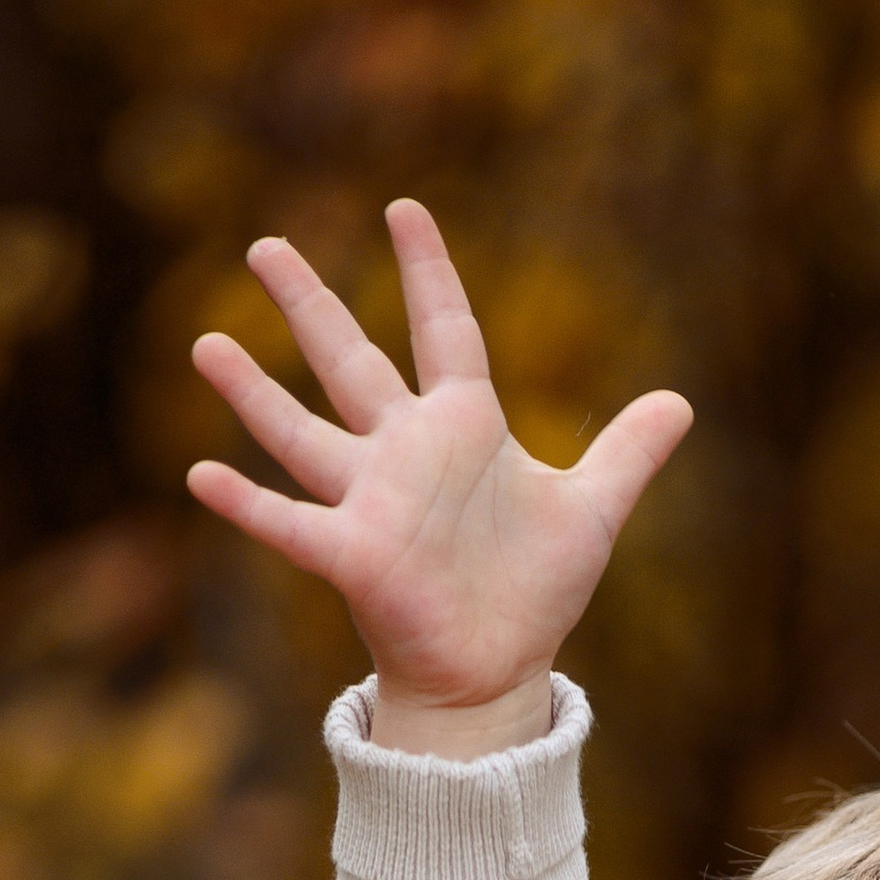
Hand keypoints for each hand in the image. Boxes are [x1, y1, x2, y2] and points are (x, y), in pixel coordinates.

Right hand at [187, 202, 691, 755]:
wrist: (498, 670)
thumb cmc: (533, 591)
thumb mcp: (592, 511)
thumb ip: (628, 453)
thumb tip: (681, 402)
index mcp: (463, 428)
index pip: (444, 330)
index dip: (429, 271)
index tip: (404, 208)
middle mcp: (405, 453)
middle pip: (351, 362)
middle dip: (310, 305)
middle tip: (265, 245)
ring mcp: (372, 502)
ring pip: (301, 432)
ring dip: (253, 393)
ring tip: (204, 342)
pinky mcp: (354, 557)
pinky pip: (290, 524)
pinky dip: (245, 504)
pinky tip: (199, 475)